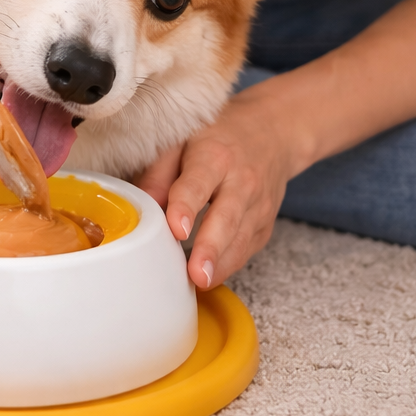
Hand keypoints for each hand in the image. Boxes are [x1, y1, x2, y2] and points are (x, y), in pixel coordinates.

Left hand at [136, 76, 303, 288]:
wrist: (273, 133)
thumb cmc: (219, 137)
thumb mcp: (184, 138)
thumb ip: (160, 171)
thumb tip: (143, 205)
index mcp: (215, 156)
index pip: (198, 183)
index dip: (186, 206)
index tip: (177, 229)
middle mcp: (242, 181)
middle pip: (226, 218)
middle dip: (211, 247)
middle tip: (196, 273)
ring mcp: (258, 206)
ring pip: (240, 240)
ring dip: (221, 264)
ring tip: (201, 283)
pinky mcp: (265, 225)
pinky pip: (247, 250)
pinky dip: (229, 265)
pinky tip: (210, 275)